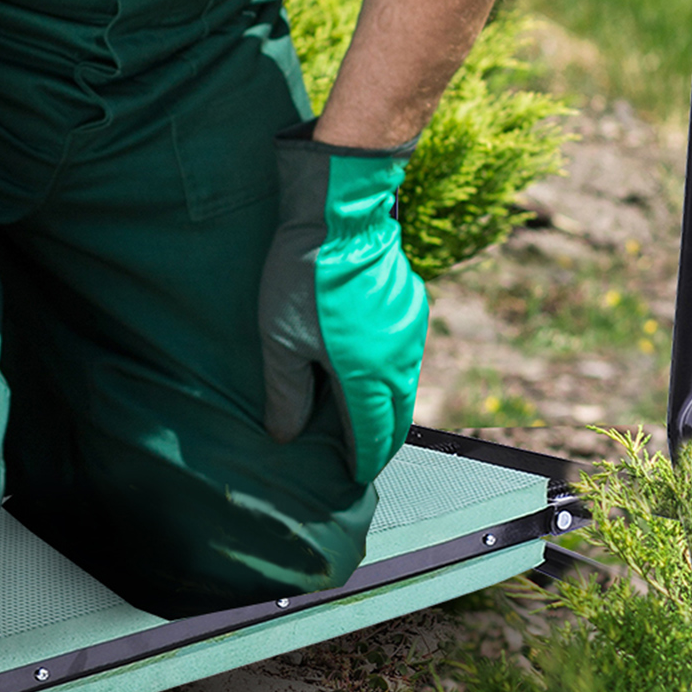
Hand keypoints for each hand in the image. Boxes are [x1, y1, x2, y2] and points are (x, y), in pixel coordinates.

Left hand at [258, 122, 428, 483]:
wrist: (341, 213)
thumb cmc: (304, 276)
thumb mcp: (280, 338)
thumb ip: (286, 392)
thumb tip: (287, 434)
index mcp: (368, 376)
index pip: (371, 436)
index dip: (362, 461)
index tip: (352, 479)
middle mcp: (400, 361)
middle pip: (396, 418)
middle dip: (379, 442)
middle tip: (361, 459)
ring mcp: (411, 333)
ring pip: (404, 387)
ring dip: (386, 408)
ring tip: (362, 421)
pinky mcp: (412, 308)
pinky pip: (405, 357)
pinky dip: (389, 375)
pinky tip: (366, 370)